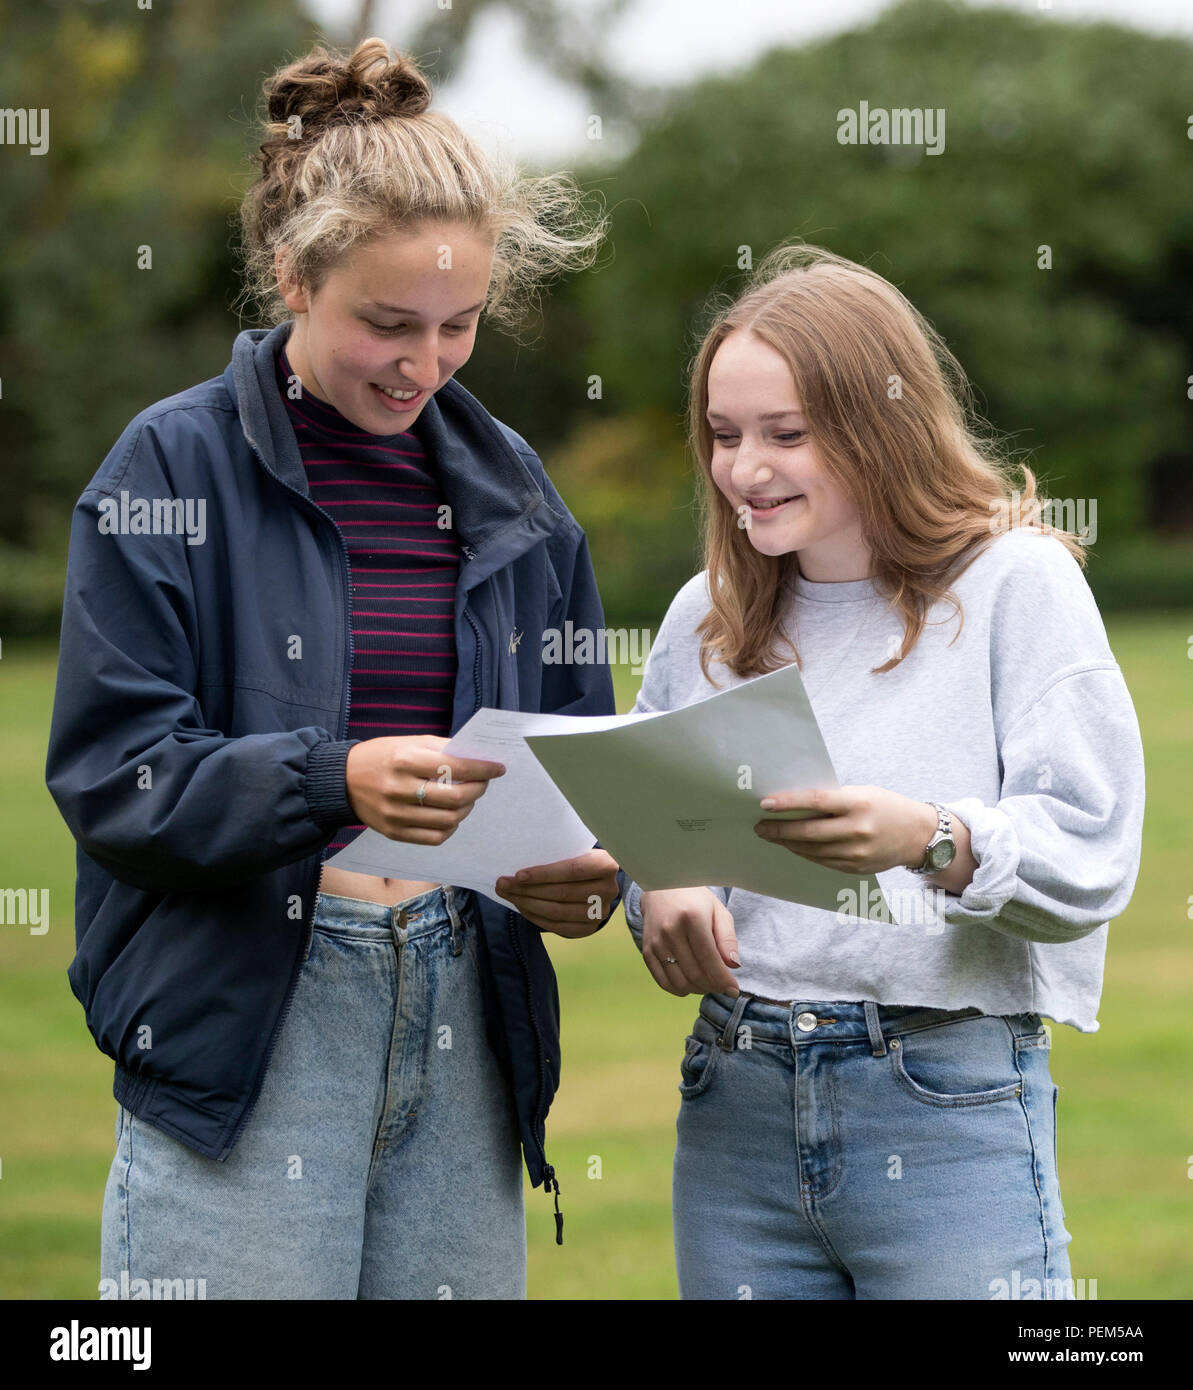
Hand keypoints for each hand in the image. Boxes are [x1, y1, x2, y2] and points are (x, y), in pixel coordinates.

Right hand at [345, 735, 505, 843]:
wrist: (342, 780)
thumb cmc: (382, 756)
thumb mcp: (410, 742)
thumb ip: (444, 749)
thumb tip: (479, 757)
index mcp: (405, 760)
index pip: (456, 767)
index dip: (483, 769)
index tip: (498, 767)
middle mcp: (399, 789)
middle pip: (456, 799)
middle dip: (479, 789)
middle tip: (483, 782)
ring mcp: (396, 815)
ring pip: (449, 821)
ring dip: (467, 809)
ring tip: (466, 798)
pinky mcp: (393, 833)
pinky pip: (435, 838)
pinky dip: (450, 827)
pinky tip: (450, 815)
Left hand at [495, 848, 619, 936]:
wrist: (595, 879)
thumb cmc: (577, 858)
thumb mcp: (574, 850)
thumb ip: (556, 854)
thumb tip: (516, 861)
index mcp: (606, 864)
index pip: (572, 870)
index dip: (544, 874)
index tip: (518, 874)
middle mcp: (609, 890)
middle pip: (563, 893)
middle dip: (528, 889)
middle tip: (503, 884)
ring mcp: (601, 912)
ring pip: (558, 912)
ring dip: (528, 904)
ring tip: (508, 895)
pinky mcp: (590, 928)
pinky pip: (558, 926)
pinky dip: (536, 917)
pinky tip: (521, 907)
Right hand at [640, 888, 739, 996]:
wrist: (662, 886)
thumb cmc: (696, 900)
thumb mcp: (718, 912)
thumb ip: (728, 938)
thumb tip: (734, 965)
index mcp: (692, 918)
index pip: (709, 959)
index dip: (723, 980)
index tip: (734, 990)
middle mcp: (670, 930)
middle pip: (694, 974)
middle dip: (713, 987)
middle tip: (722, 986)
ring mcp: (656, 942)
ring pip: (679, 981)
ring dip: (697, 990)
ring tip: (708, 984)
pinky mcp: (647, 950)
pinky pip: (662, 981)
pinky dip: (679, 989)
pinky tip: (690, 984)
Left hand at [753, 785, 937, 874]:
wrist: (918, 835)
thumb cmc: (885, 806)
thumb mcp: (862, 793)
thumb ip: (832, 799)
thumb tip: (794, 803)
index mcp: (858, 804)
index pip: (815, 801)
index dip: (787, 803)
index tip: (765, 803)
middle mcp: (857, 830)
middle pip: (808, 832)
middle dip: (779, 830)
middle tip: (759, 826)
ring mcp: (856, 853)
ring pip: (811, 850)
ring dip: (788, 843)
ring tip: (771, 835)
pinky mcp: (855, 868)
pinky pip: (822, 861)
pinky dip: (804, 853)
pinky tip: (793, 846)